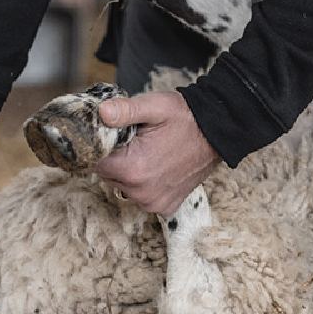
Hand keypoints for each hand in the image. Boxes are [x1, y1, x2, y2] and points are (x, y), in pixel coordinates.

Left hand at [95, 91, 220, 216]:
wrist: (217, 134)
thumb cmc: (184, 118)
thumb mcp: (154, 106)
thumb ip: (125, 110)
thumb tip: (101, 113)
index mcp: (133, 169)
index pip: (95, 161)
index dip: (102, 145)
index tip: (116, 135)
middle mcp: (140, 192)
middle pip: (107, 175)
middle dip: (116, 157)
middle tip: (135, 140)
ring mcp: (153, 203)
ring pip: (122, 186)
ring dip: (129, 171)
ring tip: (149, 151)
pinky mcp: (165, 207)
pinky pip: (141, 196)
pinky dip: (144, 183)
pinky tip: (158, 166)